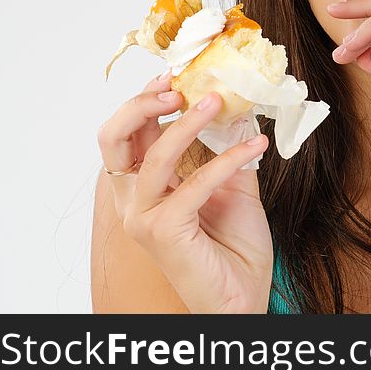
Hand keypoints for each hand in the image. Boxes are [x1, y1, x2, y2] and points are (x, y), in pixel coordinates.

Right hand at [96, 72, 272, 312]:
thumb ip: (228, 152)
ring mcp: (144, 218)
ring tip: (217, 100)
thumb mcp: (233, 187)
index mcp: (144, 185)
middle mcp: (134, 200)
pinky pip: (194, 183)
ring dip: (187, 123)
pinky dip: (228, 160)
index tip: (177, 74)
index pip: (129, 133)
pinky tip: (257, 147)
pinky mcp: (165, 232)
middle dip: (141, 104)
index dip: (147, 99)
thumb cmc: (233, 247)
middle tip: (178, 84)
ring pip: (153, 156)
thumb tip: (238, 110)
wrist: (244, 295)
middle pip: (113, 139)